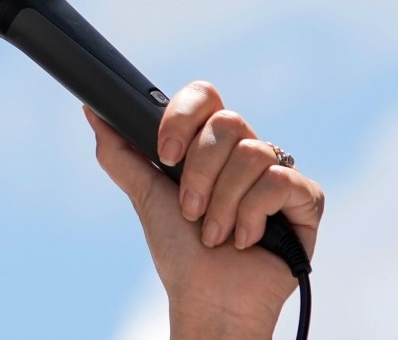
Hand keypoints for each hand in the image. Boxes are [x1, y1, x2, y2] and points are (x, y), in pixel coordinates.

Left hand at [86, 84, 325, 339]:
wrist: (209, 299)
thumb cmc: (180, 251)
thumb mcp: (144, 195)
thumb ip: (119, 153)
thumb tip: (92, 111)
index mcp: (210, 145)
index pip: (203, 97)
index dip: (181, 119)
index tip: (164, 157)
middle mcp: (246, 152)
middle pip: (228, 121)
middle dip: (200, 172)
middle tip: (190, 210)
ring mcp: (278, 174)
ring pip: (252, 153)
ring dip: (223, 201)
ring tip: (214, 234)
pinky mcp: (305, 199)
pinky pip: (280, 181)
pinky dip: (253, 214)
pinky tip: (246, 239)